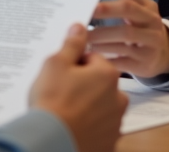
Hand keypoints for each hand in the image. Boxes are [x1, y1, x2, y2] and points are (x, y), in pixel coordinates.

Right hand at [30, 24, 126, 151]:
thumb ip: (72, 44)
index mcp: (107, 75)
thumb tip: (80, 28)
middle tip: (61, 92)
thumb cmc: (52, 102)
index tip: (62, 73)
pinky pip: (100, 128)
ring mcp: (115, 122)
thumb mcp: (56, 64)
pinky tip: (72, 126)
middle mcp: (118, 98)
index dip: (75, 64)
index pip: (93, 59)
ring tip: (65, 111)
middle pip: (100, 83)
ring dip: (87, 106)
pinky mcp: (109, 142)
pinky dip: (88, 126)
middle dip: (83, 85)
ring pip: (101, 106)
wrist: (50, 141)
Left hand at [88, 0, 168, 78]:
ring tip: (81, 43)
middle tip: (79, 30)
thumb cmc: (145, 24)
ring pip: (121, 48)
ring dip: (99, 46)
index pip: (128, 7)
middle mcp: (153, 31)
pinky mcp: (143, 67)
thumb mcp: (139, 5)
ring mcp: (149, 51)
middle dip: (100, 31)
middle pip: (125, 31)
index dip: (108, 8)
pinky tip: (91, 57)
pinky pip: (122, 64)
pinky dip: (105, 61)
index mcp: (149, 12)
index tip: (89, 8)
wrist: (164, 53)